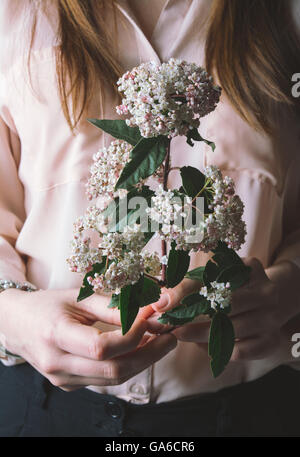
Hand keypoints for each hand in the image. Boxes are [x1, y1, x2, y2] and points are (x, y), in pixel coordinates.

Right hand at [0, 288, 176, 390]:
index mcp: (56, 335)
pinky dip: (126, 366)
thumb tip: (148, 312)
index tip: (151, 319)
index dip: (131, 335)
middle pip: (112, 370)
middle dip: (149, 355)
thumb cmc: (48, 305)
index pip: (101, 347)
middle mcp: (57, 363)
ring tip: (160, 343)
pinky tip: (139, 351)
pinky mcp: (68, 385)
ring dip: (142, 362)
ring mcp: (62, 379)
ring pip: (112, 379)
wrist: (17, 325)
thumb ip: (112, 307)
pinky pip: (104, 381)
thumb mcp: (78, 298)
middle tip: (170, 337)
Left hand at [150, 257, 299, 361]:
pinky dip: (219, 350)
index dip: (186, 292)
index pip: (215, 279)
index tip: (164, 305)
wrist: (270, 300)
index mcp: (250, 268)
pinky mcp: (270, 340)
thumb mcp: (214, 277)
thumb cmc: (233, 286)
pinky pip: (241, 351)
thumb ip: (188, 286)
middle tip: (168, 325)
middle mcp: (266, 291)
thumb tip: (161, 303)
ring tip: (180, 335)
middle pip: (226, 305)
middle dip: (192, 317)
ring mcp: (271, 317)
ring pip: (231, 330)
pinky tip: (203, 345)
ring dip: (201, 335)